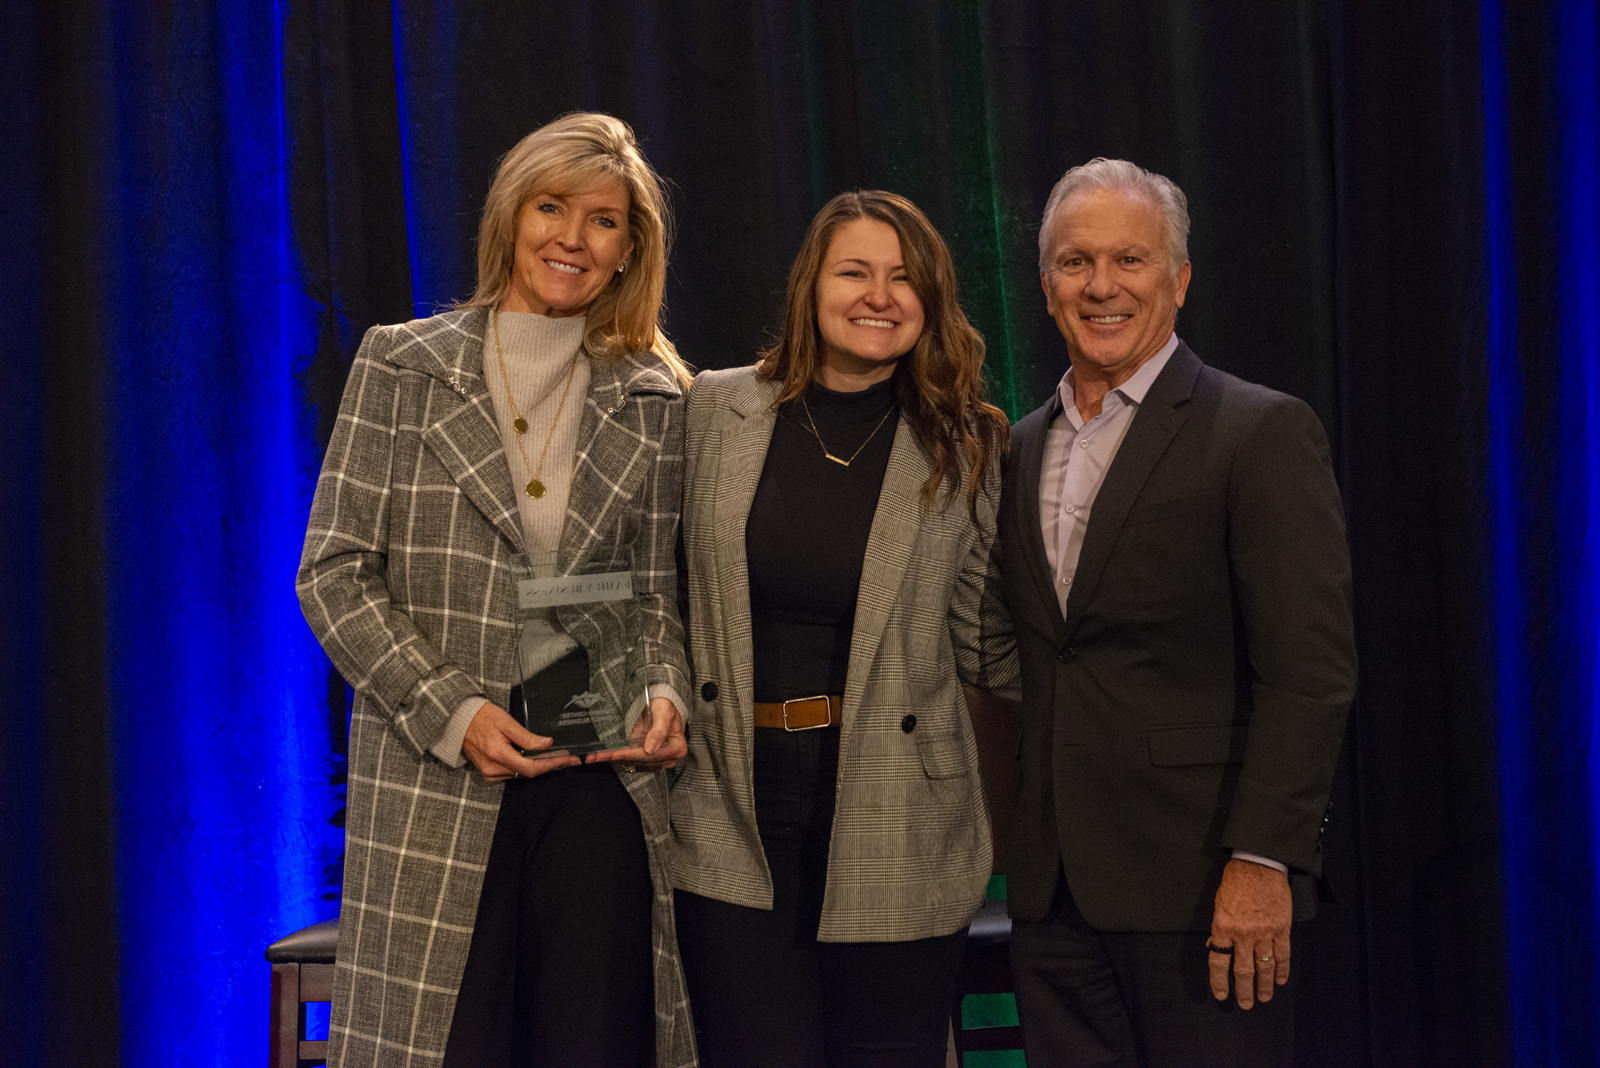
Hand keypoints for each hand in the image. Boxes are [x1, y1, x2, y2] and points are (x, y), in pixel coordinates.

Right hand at [461, 702, 581, 781]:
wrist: (459, 722)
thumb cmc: (482, 718)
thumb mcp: (506, 722)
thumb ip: (527, 737)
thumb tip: (547, 744)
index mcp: (498, 754)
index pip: (531, 768)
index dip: (551, 765)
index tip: (567, 760)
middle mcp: (493, 768)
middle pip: (528, 772)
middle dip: (548, 765)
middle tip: (566, 757)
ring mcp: (489, 773)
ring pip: (520, 774)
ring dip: (536, 766)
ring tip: (553, 756)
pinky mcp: (488, 773)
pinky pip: (511, 773)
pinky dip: (523, 766)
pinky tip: (532, 758)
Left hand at [585, 696, 685, 768]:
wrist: (660, 701)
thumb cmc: (665, 705)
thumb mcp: (664, 714)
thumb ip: (659, 732)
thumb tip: (650, 750)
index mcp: (676, 748)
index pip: (651, 756)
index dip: (633, 755)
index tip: (617, 754)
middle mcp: (666, 756)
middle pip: (640, 760)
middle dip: (619, 758)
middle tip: (598, 756)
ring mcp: (653, 755)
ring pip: (632, 760)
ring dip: (613, 758)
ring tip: (594, 757)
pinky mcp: (642, 752)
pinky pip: (629, 757)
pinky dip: (615, 756)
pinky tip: (601, 755)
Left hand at [1207, 858, 1292, 1008]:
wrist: (1258, 865)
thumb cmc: (1236, 882)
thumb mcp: (1219, 904)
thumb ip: (1219, 929)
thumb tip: (1215, 946)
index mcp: (1223, 927)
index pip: (1218, 961)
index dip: (1219, 980)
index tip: (1221, 994)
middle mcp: (1243, 934)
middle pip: (1242, 969)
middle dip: (1244, 990)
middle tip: (1246, 1004)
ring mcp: (1264, 933)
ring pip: (1264, 966)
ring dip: (1265, 985)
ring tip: (1264, 997)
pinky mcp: (1281, 929)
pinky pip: (1282, 954)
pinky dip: (1282, 969)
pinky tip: (1281, 979)